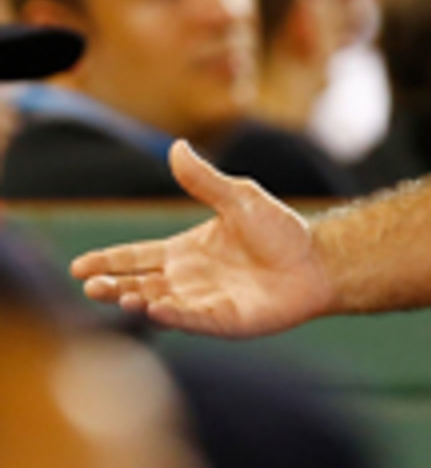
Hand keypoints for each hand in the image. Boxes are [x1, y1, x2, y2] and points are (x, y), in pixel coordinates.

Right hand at [70, 140, 335, 336]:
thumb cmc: (280, 229)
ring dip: (136, 300)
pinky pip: (192, 319)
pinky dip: (172, 315)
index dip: (108, 261)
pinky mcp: (223, 321)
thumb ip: (204, 179)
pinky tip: (153, 308)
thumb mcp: (239, 198)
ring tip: (116, 293)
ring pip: (158, 304)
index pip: (136, 257)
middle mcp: (188, 279)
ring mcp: (203, 302)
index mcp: (186, 251)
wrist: (315, 259)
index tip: (78, 267)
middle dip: (111, 285)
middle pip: (139, 283)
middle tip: (88, 284)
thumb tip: (176, 145)